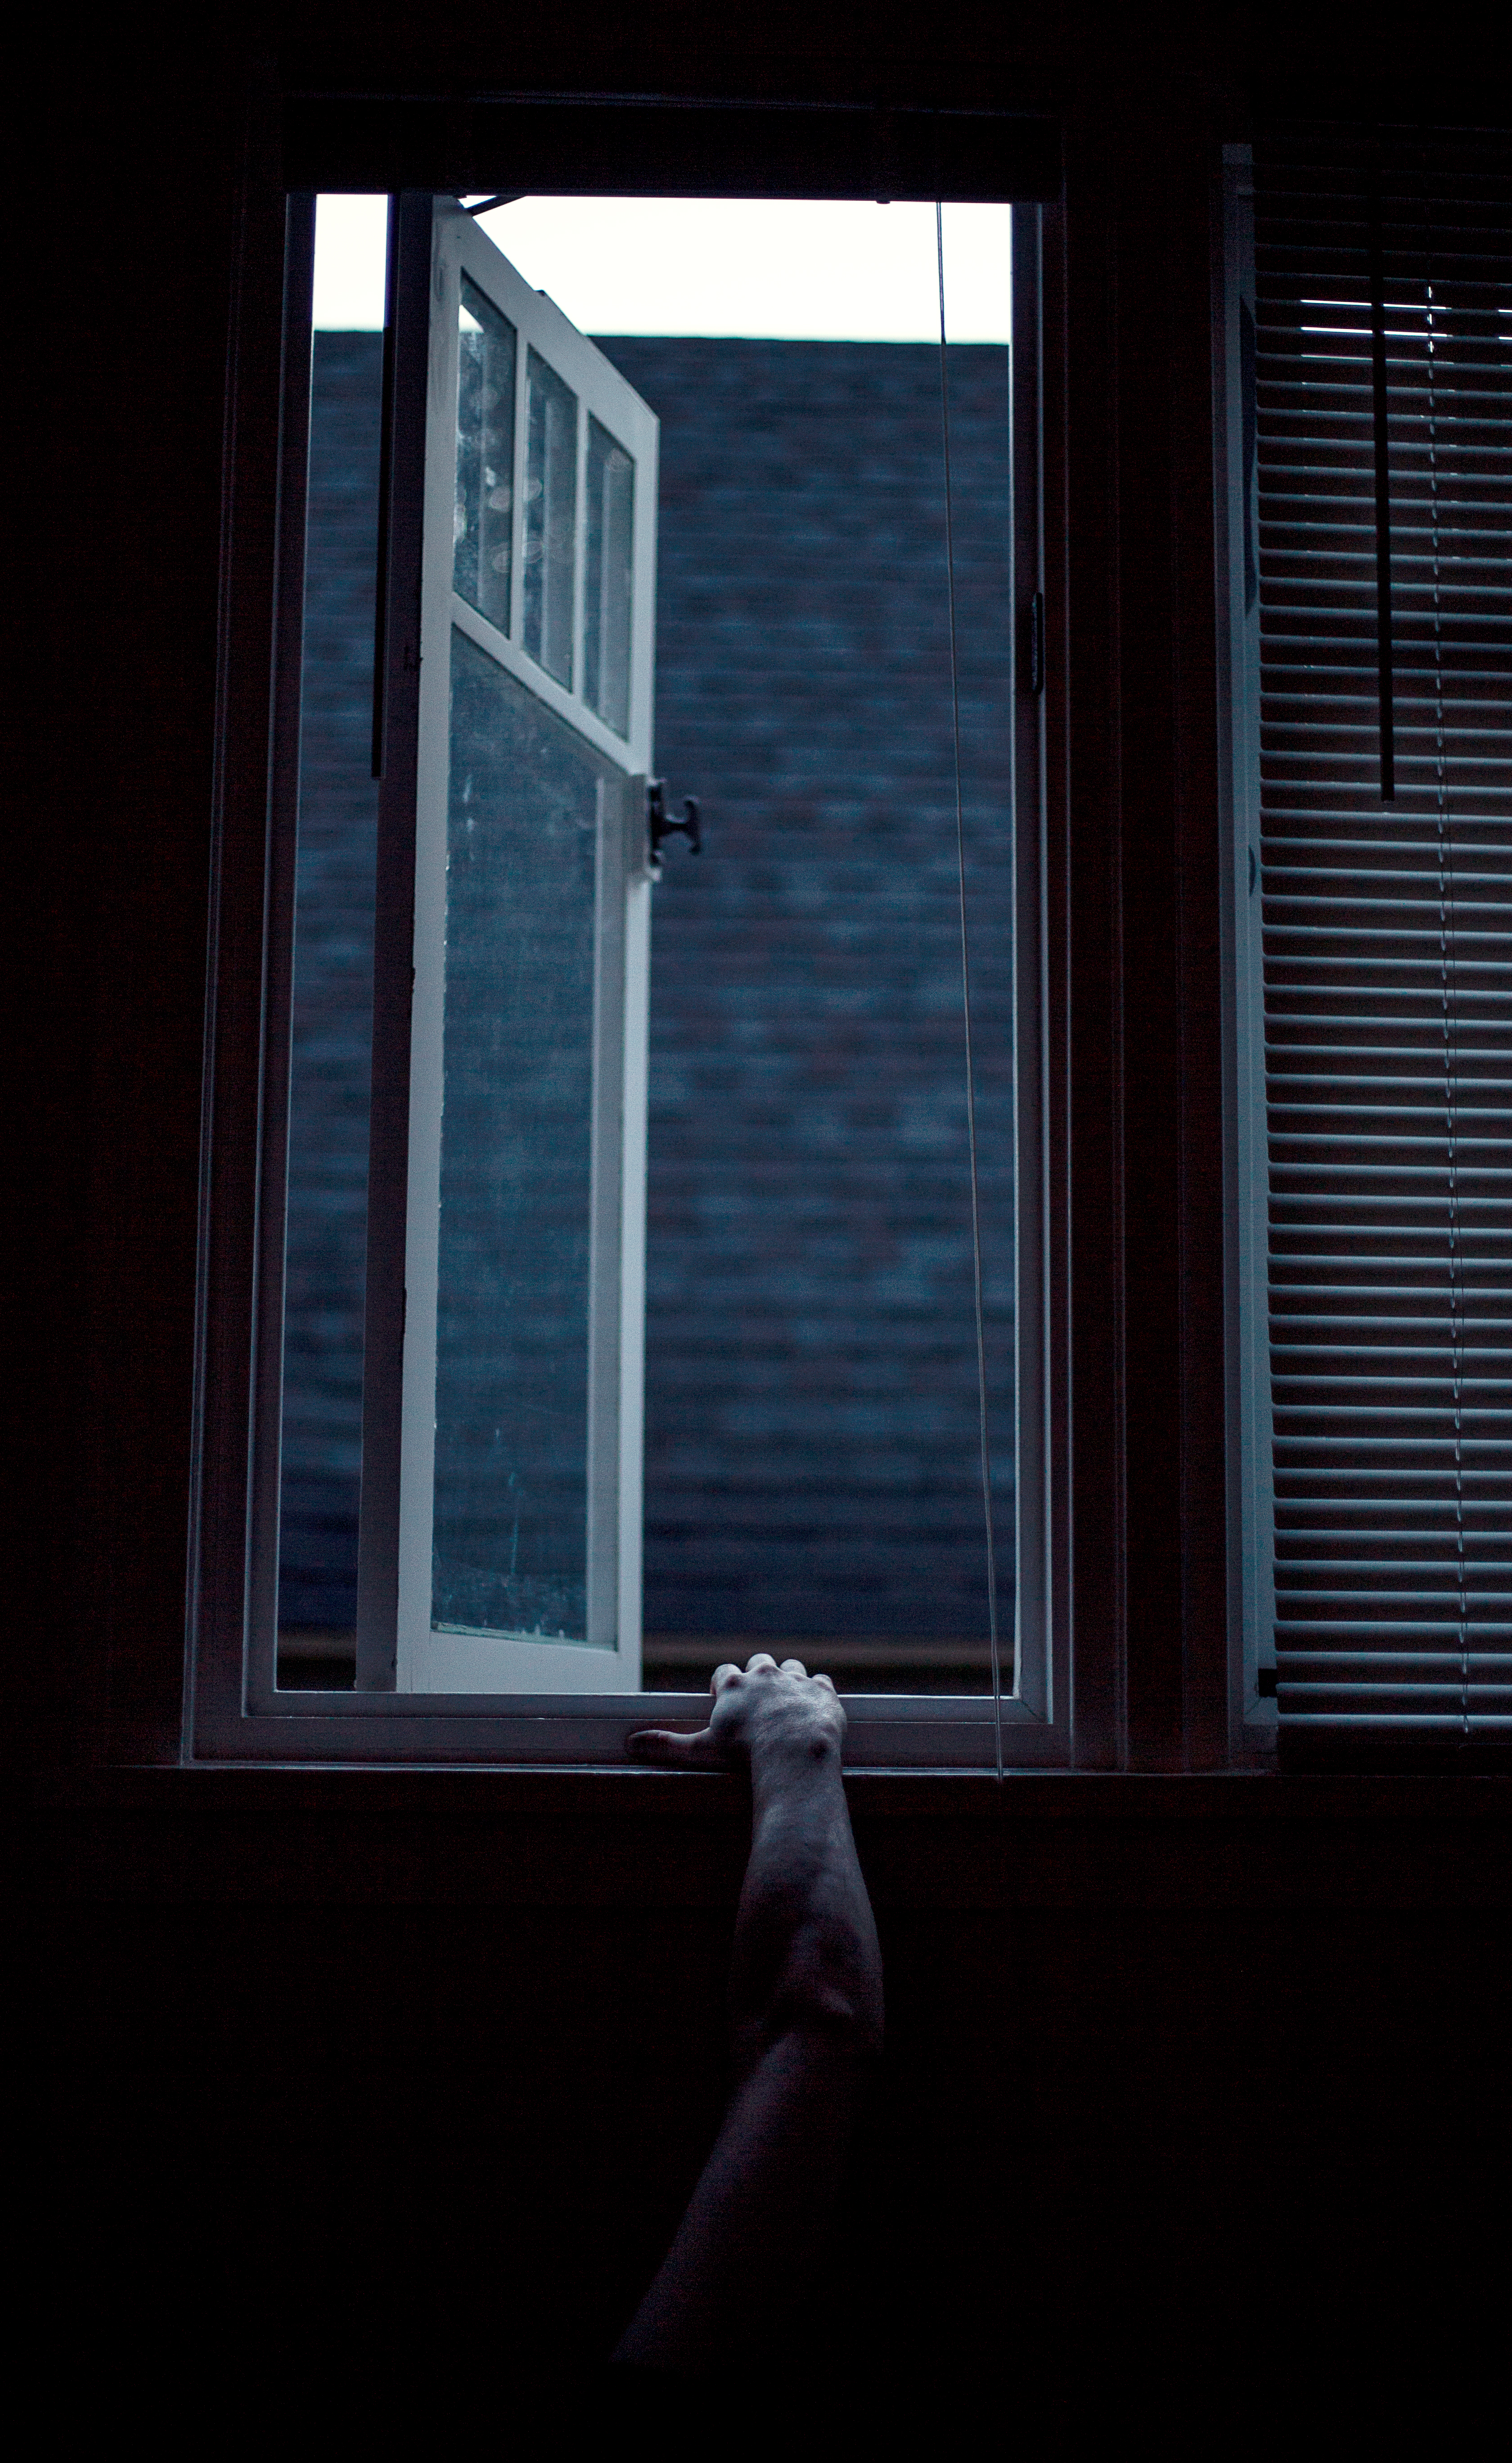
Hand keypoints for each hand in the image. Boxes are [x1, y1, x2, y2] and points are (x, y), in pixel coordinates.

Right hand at [628, 1653, 845, 1772]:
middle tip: (757, 1702)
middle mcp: (765, 1675)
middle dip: (757, 1677)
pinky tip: (814, 1709)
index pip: (724, 1673)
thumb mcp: (702, 1750)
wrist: (795, 1753)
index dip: (723, 1686)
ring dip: (788, 1681)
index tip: (724, 1700)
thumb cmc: (745, 1753)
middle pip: (759, 1663)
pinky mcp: (823, 1691)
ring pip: (792, 1668)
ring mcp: (796, 1681)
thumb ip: (668, 1745)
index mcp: (735, 1685)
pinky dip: (816, 1694)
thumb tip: (633, 1743)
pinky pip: (820, 1683)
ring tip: (787, 1703)